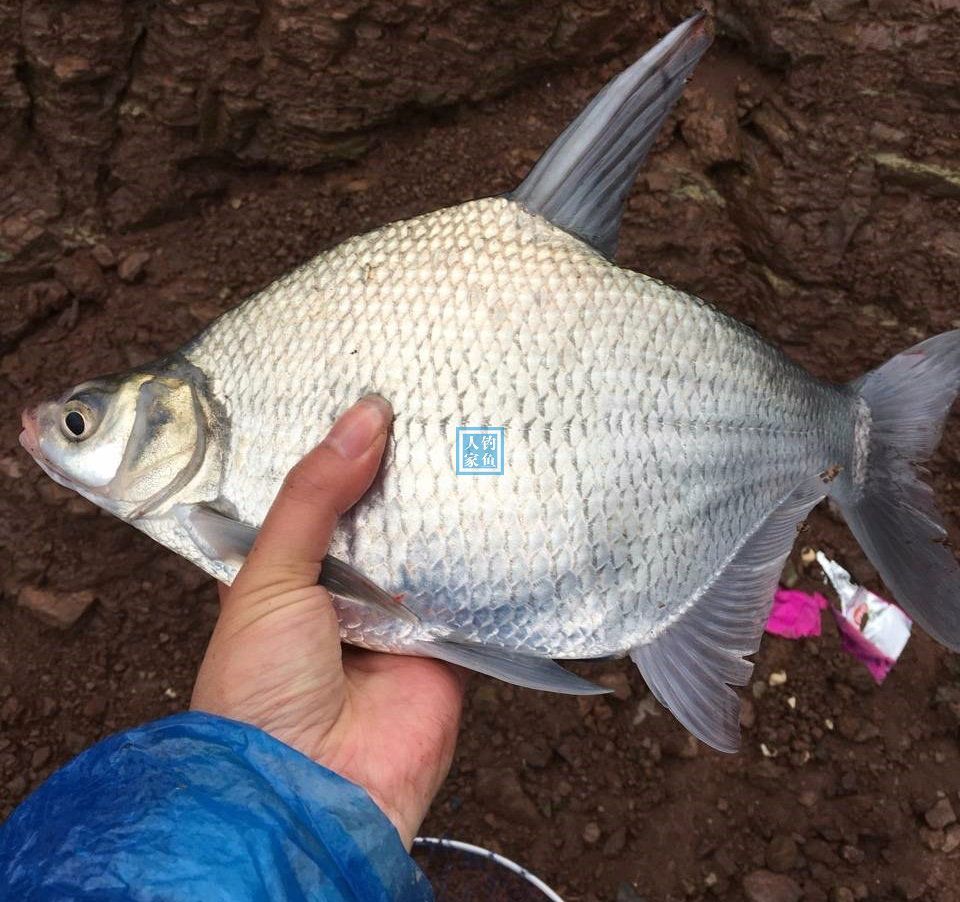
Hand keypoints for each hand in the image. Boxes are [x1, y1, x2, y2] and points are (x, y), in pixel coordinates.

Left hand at [190, 395, 463, 847]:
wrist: (313, 790)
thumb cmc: (261, 689)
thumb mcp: (268, 577)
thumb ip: (312, 497)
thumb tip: (363, 416)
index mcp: (295, 570)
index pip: (326, 494)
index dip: (348, 449)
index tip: (379, 392)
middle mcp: (349, 589)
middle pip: (385, 515)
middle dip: (406, 471)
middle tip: (440, 402)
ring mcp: (401, 616)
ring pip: (432, 546)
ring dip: (449, 508)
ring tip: (479, 433)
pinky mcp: (449, 644)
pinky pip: (474, 591)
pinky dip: (488, 559)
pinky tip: (507, 500)